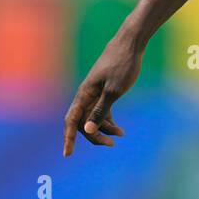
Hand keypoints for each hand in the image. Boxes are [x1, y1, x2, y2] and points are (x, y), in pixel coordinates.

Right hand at [63, 32, 142, 155]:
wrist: (131, 43)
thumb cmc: (122, 65)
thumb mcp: (113, 91)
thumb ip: (100, 111)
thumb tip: (88, 130)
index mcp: (84, 94)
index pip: (71, 121)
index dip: (68, 138)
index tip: (68, 154)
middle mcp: (86, 95)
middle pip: (83, 122)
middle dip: (94, 136)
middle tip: (111, 145)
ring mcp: (95, 93)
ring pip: (94, 117)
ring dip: (104, 129)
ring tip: (120, 135)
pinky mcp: (105, 90)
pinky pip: (102, 111)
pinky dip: (109, 120)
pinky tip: (119, 129)